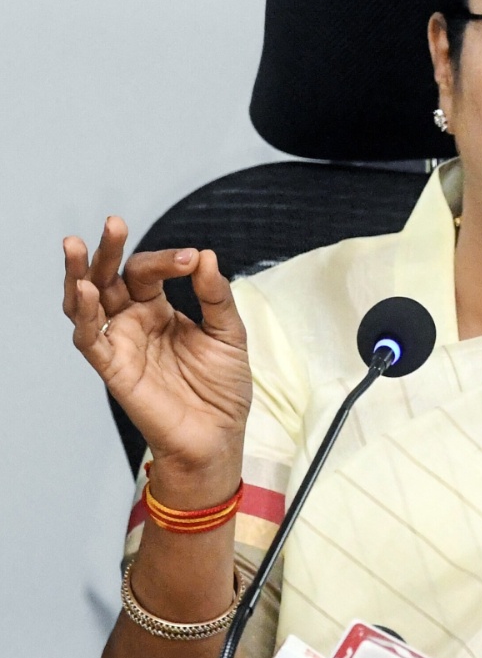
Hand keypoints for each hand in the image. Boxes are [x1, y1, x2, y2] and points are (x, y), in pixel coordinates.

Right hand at [63, 216, 251, 496]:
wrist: (219, 435)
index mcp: (160, 310)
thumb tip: (205, 255)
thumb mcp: (229, 333)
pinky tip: (84, 290)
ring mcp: (121, 344)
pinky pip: (89, 338)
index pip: (149, 272)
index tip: (192, 259)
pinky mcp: (113, 368)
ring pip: (87, 302)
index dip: (167, 260)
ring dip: (80, 274)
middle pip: (110, 278)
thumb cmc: (222, 388)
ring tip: (76, 244)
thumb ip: (216, 295)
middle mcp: (134, 322)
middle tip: (113, 223)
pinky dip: (83, 315)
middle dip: (108, 250)